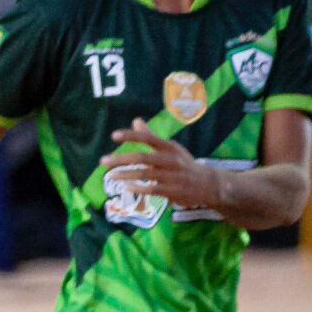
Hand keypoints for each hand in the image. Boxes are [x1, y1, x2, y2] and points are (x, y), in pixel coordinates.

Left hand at [105, 120, 224, 212]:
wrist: (208, 184)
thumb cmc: (183, 164)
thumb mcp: (170, 148)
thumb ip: (151, 137)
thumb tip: (136, 120)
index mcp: (169, 147)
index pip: (148, 138)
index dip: (131, 136)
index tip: (113, 136)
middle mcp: (171, 160)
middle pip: (143, 158)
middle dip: (121, 159)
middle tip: (103, 161)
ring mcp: (172, 176)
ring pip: (145, 174)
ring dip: (125, 175)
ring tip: (110, 176)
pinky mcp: (173, 190)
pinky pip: (152, 189)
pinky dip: (138, 188)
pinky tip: (126, 188)